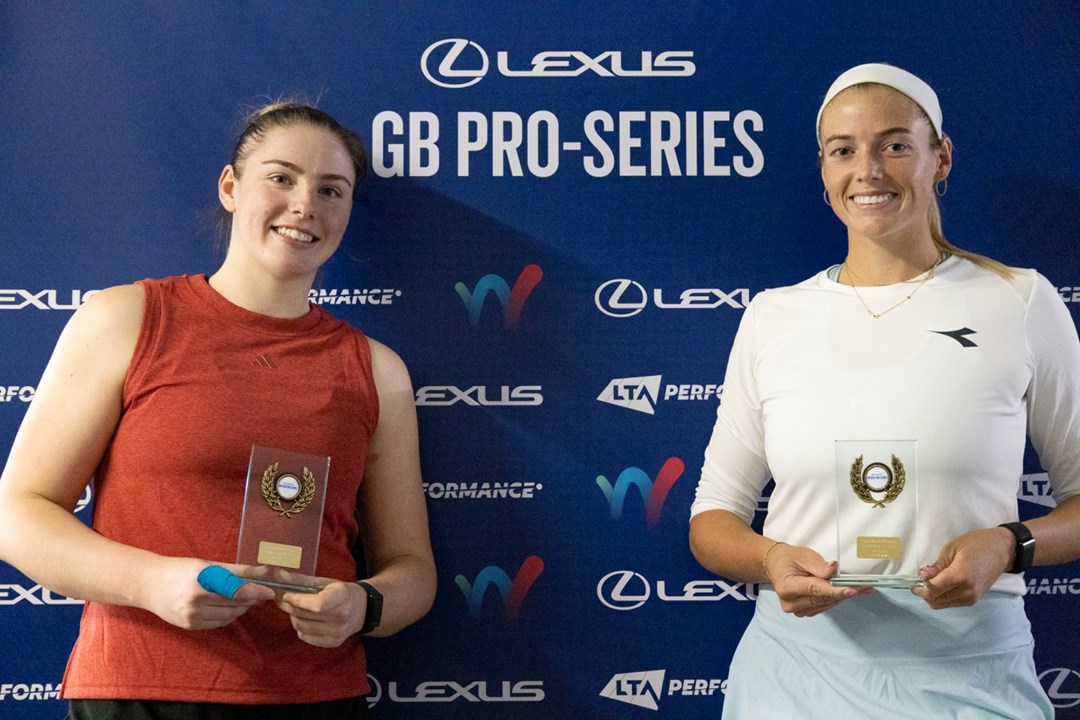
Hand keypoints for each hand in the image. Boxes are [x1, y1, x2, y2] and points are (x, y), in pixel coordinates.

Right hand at [144, 558, 274, 629]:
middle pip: (234, 602)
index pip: (236, 588)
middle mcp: (196, 599)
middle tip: (262, 593)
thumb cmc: (180, 569)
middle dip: (251, 598)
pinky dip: (228, 616)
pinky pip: (218, 623)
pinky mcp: (189, 625)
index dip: (256, 590)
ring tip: (246, 599)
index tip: (270, 591)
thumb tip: (261, 571)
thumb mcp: (206, 564)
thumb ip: (234, 570)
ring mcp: (192, 615)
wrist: (149, 585)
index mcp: (201, 579)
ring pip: (229, 615)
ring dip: (241, 608)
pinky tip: (230, 607)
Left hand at [277, 581, 366, 647]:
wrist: (360, 610)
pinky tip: (307, 620)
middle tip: (287, 600)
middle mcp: (342, 616)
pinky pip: (305, 637)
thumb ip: (302, 580)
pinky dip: (301, 628)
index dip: (298, 601)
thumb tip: (278, 575)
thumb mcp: (325, 582)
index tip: (287, 595)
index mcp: (342, 596)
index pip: (318, 604)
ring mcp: (338, 632)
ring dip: (294, 617)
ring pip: (301, 627)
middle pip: (305, 615)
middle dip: (291, 607)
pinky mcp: (333, 643)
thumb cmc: (340, 593)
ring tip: (298, 610)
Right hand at [766, 543, 867, 617]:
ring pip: (827, 604)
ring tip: (862, 588)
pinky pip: (825, 606)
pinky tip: (848, 591)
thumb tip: (833, 570)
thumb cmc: (789, 559)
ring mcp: (797, 610)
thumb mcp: (803, 555)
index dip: (835, 590)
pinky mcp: (805, 612)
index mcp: (787, 588)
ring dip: (844, 595)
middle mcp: (790, 603)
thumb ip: (818, 565)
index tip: (852, 589)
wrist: (777, 566)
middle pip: (823, 598)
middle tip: (865, 586)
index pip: (815, 589)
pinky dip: (837, 598)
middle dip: (845, 591)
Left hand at [912, 527, 1013, 608]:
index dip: (919, 588)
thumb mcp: (952, 549)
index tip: (912, 583)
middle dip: (924, 593)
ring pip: (943, 604)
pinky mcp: (974, 600)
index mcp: (960, 576)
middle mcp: (966, 591)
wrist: (1003, 550)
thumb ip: (937, 566)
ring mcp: (972, 598)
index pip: (933, 590)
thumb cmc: (976, 544)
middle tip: (920, 582)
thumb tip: (922, 576)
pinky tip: (942, 585)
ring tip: (931, 582)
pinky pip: (952, 603)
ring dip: (933, 596)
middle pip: (936, 600)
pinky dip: (943, 597)